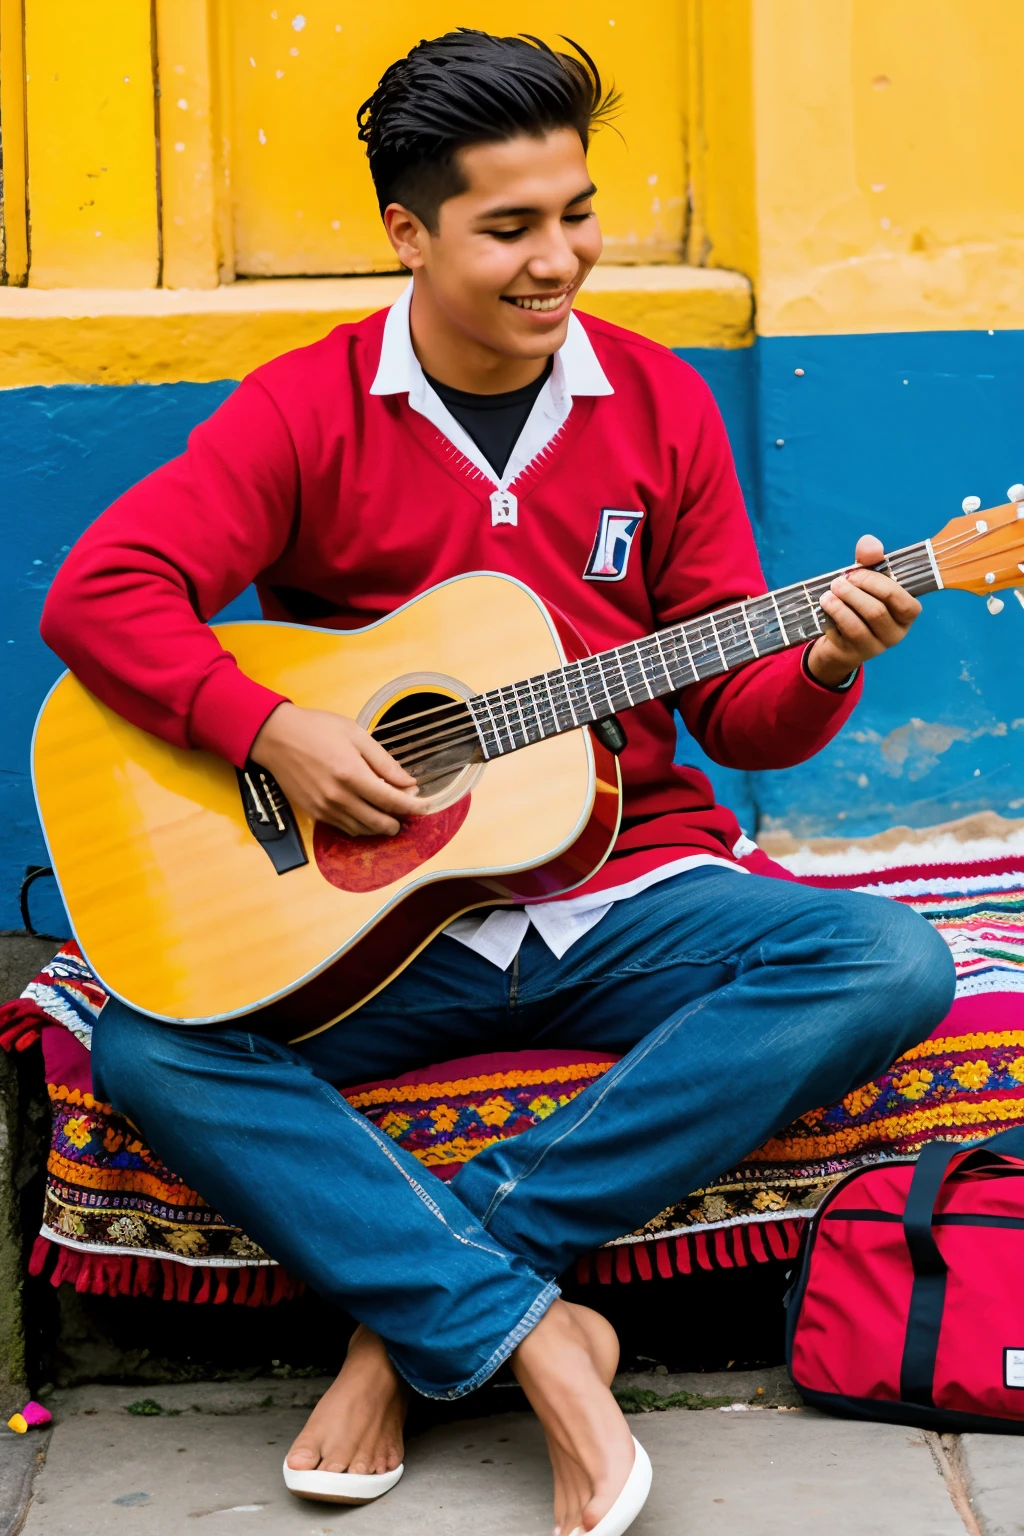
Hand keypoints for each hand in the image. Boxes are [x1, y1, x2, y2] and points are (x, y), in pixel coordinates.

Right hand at [250, 703, 421, 836]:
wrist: (275, 737)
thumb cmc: (316, 729)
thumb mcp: (356, 735)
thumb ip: (385, 762)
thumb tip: (408, 782)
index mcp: (351, 774)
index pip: (392, 801)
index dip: (414, 807)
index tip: (426, 806)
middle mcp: (338, 797)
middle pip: (379, 822)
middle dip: (399, 821)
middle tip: (408, 811)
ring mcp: (324, 808)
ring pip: (363, 829)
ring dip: (381, 826)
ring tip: (390, 813)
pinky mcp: (314, 813)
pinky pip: (345, 828)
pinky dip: (361, 826)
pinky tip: (367, 813)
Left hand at [806, 534, 921, 687]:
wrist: (839, 640)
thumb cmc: (859, 605)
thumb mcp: (866, 581)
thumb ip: (870, 561)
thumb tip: (869, 542)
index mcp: (906, 613)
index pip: (904, 601)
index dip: (877, 583)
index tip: (856, 573)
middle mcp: (895, 633)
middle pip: (876, 611)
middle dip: (854, 592)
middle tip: (837, 582)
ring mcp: (874, 647)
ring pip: (858, 626)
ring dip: (839, 606)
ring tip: (827, 596)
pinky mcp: (852, 654)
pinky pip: (840, 636)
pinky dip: (831, 619)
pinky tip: (825, 610)